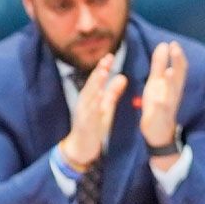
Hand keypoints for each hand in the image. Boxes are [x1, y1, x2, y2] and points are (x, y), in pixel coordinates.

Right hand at [60, 56, 125, 172]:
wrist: (81, 148)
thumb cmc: (93, 126)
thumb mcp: (105, 107)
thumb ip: (113, 93)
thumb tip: (123, 77)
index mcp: (91, 98)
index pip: (97, 80)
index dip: (103, 68)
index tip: (110, 55)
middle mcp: (85, 103)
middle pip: (92, 84)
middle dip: (99, 71)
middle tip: (107, 59)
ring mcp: (84, 114)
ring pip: (89, 96)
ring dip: (96, 84)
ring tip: (103, 73)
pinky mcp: (85, 125)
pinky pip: (90, 114)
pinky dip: (94, 104)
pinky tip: (98, 96)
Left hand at [139, 41, 187, 155]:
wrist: (158, 132)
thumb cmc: (158, 104)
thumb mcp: (156, 81)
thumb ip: (160, 64)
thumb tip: (164, 44)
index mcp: (172, 84)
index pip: (179, 68)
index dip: (177, 56)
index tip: (174, 43)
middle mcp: (173, 94)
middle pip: (179, 77)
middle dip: (178, 63)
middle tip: (176, 49)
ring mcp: (168, 106)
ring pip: (172, 93)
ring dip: (171, 82)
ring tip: (170, 71)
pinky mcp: (160, 117)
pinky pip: (161, 111)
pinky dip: (160, 104)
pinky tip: (158, 99)